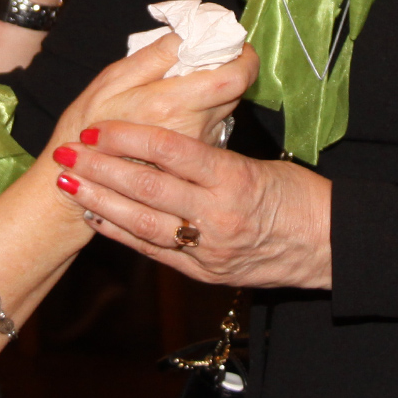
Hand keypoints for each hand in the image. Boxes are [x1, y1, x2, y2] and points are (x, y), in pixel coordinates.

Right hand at [47, 35, 256, 150]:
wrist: (79, 180)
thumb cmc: (89, 124)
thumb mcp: (113, 79)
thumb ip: (156, 55)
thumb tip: (191, 32)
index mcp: (173, 104)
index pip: (235, 77)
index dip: (245, 56)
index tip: (236, 44)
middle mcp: (192, 128)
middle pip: (233, 90)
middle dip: (224, 69)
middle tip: (199, 59)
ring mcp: (196, 148)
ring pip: (224, 109)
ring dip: (210, 93)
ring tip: (176, 91)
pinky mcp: (193, 160)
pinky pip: (211, 127)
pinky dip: (200, 114)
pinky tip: (171, 116)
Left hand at [51, 120, 333, 290]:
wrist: (330, 247)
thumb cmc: (301, 196)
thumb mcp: (261, 164)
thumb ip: (214, 154)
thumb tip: (171, 131)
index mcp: (234, 179)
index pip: (171, 150)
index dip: (130, 136)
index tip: (99, 125)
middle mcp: (217, 216)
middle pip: (146, 188)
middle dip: (100, 169)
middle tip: (67, 150)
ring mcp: (208, 249)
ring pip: (142, 223)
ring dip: (100, 201)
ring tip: (68, 183)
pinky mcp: (205, 272)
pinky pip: (154, 250)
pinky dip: (121, 232)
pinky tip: (96, 217)